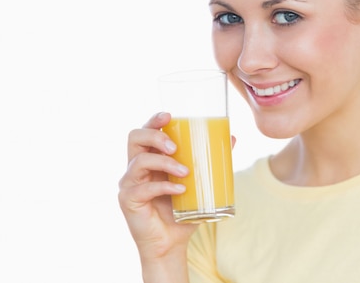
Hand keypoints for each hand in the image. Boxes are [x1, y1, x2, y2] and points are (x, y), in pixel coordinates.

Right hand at [118, 112, 197, 258]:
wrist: (171, 243)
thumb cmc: (182, 211)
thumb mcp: (199, 183)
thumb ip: (210, 161)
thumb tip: (231, 138)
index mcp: (149, 158)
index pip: (145, 131)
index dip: (154, 120)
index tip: (170, 115)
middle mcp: (135, 167)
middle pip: (134, 138)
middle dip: (155, 135)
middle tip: (175, 146)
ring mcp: (129, 183)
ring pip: (139, 161)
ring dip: (165, 162)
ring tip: (186, 171)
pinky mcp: (128, 201)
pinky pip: (143, 188)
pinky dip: (164, 187)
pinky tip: (181, 190)